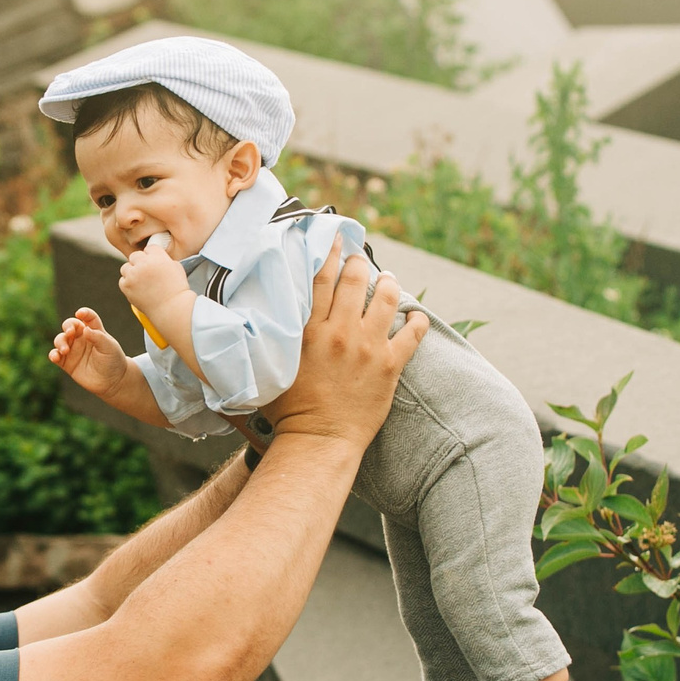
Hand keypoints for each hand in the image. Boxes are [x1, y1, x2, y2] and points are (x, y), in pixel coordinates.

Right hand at [49, 308, 132, 397]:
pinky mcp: (67, 363)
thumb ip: (98, 337)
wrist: (112, 382)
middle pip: (70, 326)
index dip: (84, 313)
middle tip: (70, 332)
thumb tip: (85, 329)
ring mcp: (73, 350)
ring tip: (65, 350)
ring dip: (60, 342)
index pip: (88, 317)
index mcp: (94, 331)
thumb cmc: (113, 361)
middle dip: (67, 326)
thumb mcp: (109, 347)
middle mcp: (82, 338)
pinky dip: (53, 355)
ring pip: (60, 339)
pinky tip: (55, 357)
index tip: (80, 314)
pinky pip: (56, 356)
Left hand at [117, 240, 185, 315]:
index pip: (149, 248)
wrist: (172, 309)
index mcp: (157, 257)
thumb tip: (154, 257)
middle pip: (135, 256)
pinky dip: (128, 284)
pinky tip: (138, 289)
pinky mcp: (126, 286)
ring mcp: (133, 275)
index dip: (152, 256)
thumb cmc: (177, 290)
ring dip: (132, 272)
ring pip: (126, 267)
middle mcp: (143, 264)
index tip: (155, 263)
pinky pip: (123, 280)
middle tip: (146, 273)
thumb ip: (163, 259)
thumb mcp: (176, 267)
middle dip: (140, 263)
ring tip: (141, 281)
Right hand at [259, 244, 424, 450]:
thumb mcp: (272, 366)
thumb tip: (262, 320)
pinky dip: (417, 320)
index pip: (322, 278)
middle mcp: (340, 331)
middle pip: (355, 280)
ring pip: (386, 298)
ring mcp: (367, 347)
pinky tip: (416, 315)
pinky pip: (412, 334)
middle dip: (360, 262)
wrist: (318, 440)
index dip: (330, 253)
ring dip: (389, 283)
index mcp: (309, 330)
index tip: (336, 239)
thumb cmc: (287, 411)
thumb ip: (272, 339)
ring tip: (389, 279)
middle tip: (361, 258)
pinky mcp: (389, 366)